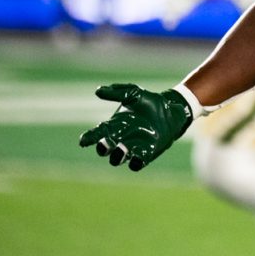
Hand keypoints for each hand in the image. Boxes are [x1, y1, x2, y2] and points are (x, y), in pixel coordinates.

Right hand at [78, 84, 192, 170]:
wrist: (171, 110)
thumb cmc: (150, 102)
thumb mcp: (134, 93)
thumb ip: (117, 92)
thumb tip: (98, 91)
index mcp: (114, 125)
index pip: (98, 133)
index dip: (89, 138)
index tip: (83, 141)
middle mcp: (120, 138)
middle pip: (105, 149)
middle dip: (103, 148)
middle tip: (106, 143)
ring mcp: (132, 147)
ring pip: (118, 158)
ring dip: (117, 156)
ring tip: (122, 148)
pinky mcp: (146, 154)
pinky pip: (136, 164)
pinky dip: (135, 163)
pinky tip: (137, 157)